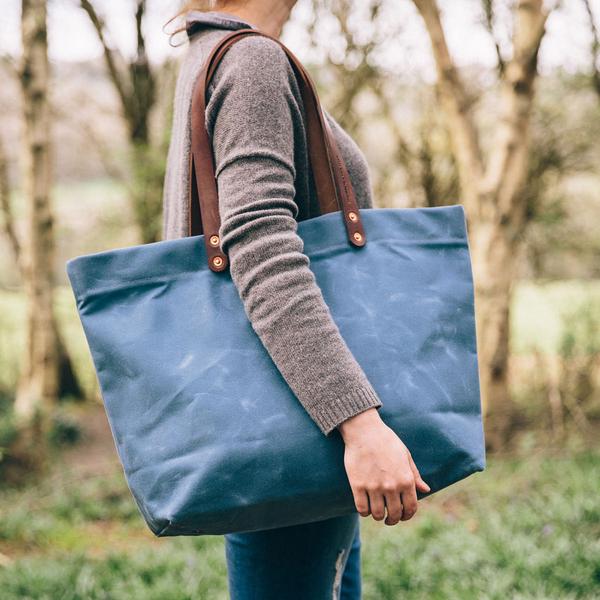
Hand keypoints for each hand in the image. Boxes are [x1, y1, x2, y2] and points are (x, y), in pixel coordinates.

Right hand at [337, 408, 430, 525]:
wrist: (364, 430)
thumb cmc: (386, 440)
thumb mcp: (405, 454)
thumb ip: (415, 474)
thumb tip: (426, 490)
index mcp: (406, 479)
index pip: (411, 508)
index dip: (407, 516)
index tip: (402, 516)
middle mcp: (391, 486)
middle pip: (394, 514)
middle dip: (392, 519)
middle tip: (388, 518)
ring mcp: (374, 486)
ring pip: (377, 514)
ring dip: (378, 516)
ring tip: (376, 512)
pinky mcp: (357, 485)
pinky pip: (362, 508)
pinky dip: (364, 512)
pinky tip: (365, 507)